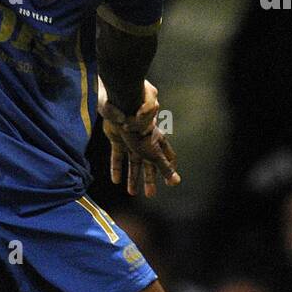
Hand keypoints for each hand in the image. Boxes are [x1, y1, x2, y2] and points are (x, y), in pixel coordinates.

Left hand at [98, 79, 180, 197]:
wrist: (120, 97)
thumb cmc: (140, 117)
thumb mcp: (154, 144)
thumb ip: (164, 164)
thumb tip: (176, 181)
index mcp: (155, 139)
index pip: (166, 155)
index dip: (169, 167)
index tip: (172, 180)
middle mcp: (144, 139)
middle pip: (149, 163)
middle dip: (150, 178)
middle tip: (150, 194)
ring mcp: (129, 138)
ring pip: (133, 161)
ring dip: (133, 177)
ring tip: (132, 192)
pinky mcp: (116, 136)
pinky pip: (116, 155)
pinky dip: (116, 167)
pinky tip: (115, 180)